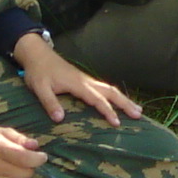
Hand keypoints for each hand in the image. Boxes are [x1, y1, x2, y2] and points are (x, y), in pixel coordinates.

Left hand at [11, 34, 142, 125]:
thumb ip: (50, 103)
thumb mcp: (40, 88)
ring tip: (137, 110)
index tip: (117, 123)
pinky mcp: (84, 81)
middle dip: (125, 103)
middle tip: (139, 115)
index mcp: (78, 84)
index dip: (108, 111)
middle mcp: (86, 81)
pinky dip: (115, 96)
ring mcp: (86, 80)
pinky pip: (104, 89)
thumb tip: (60, 119)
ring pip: (110, 89)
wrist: (37, 55)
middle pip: (111, 92)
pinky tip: (119, 102)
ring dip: (124, 99)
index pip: (97, 99)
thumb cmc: (38, 72)